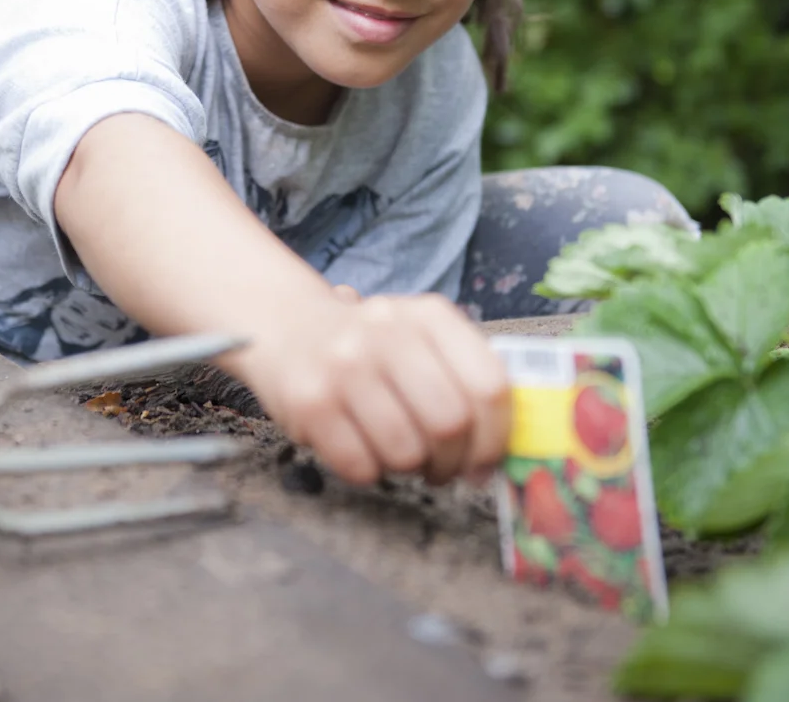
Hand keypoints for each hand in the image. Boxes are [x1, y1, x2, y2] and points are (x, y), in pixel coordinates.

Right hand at [227, 288, 507, 485]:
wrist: (283, 324)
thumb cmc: (368, 345)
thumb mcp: (420, 338)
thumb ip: (464, 376)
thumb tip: (505, 450)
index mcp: (429, 316)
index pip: (489, 386)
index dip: (497, 438)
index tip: (487, 462)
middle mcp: (388, 333)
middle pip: (450, 424)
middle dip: (454, 463)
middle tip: (443, 469)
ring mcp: (346, 366)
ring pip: (406, 452)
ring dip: (410, 469)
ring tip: (399, 454)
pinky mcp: (311, 402)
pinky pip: (360, 467)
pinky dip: (370, 472)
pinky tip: (362, 449)